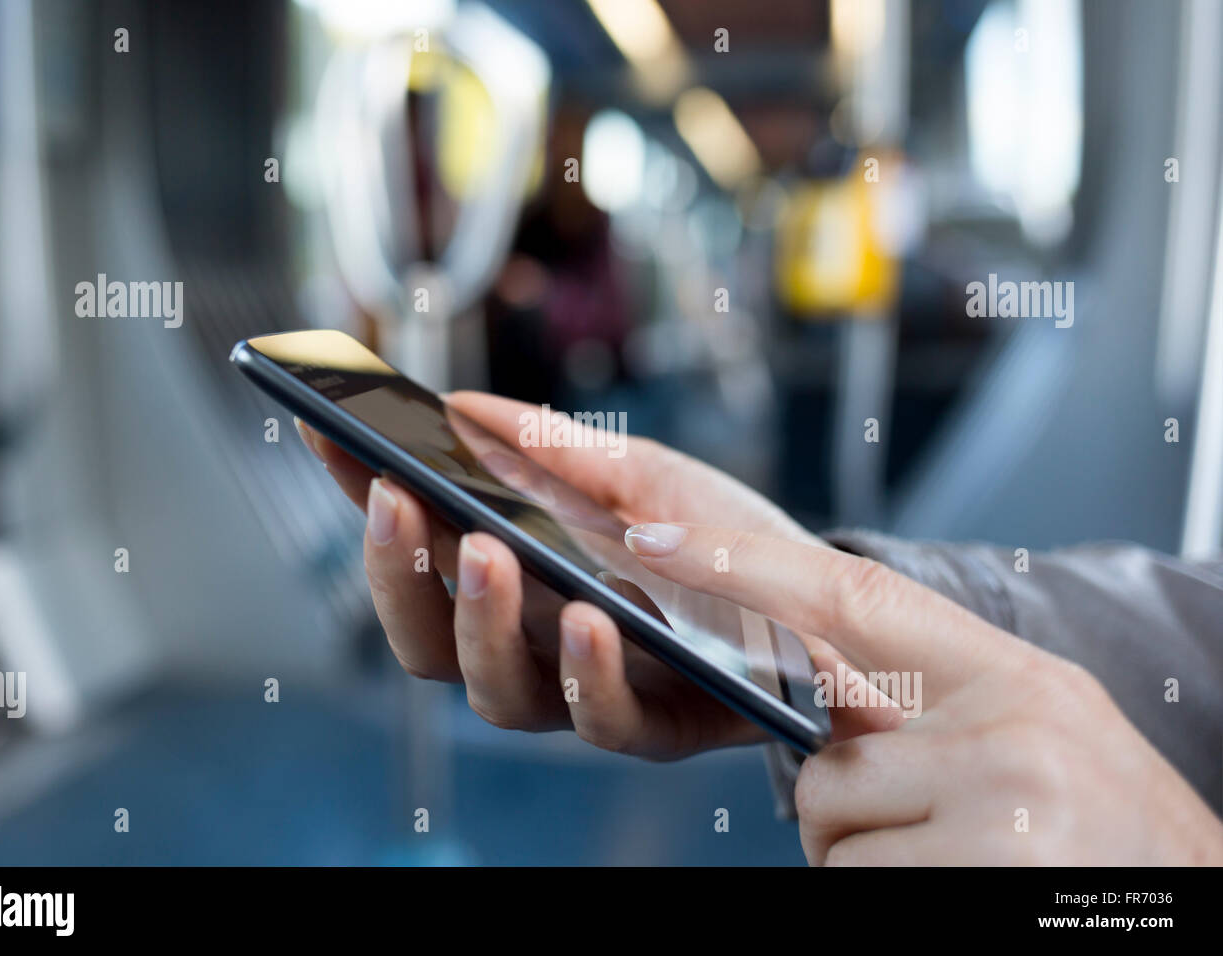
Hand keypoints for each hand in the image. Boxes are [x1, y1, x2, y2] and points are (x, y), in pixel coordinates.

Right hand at [296, 391, 826, 758]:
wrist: (823, 600)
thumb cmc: (723, 536)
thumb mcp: (646, 472)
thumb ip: (558, 448)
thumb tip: (463, 406)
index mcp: (518, 576)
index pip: (418, 543)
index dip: (361, 497)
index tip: (327, 435)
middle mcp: (535, 639)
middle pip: (424, 635)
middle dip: (397, 571)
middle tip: (398, 500)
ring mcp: (585, 687)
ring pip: (492, 690)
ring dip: (479, 621)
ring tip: (490, 550)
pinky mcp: (652, 724)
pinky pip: (600, 720)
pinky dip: (588, 670)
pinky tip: (592, 615)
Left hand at [621, 522, 1222, 864]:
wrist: (1203, 905)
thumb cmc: (1112, 826)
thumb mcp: (1041, 730)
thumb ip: (936, 696)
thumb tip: (819, 686)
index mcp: (1014, 678)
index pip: (851, 596)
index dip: (743, 566)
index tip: (657, 543)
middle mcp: (1006, 734)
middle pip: (825, 762)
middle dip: (846, 809)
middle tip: (932, 830)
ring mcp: (998, 811)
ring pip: (833, 835)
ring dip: (871, 864)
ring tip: (960, 865)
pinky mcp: (976, 879)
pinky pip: (854, 888)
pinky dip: (885, 900)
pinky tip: (958, 890)